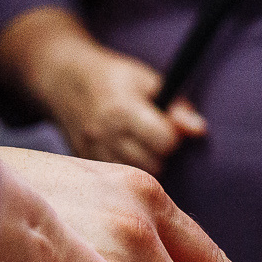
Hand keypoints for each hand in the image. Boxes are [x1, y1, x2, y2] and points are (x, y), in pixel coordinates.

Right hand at [43, 42, 206, 175]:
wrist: (62, 80)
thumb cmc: (113, 78)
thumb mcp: (147, 81)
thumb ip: (176, 106)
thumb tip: (199, 130)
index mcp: (122, 110)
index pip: (165, 142)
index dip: (173, 136)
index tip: (166, 126)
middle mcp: (104, 135)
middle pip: (153, 166)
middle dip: (160, 154)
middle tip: (152, 138)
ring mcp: (90, 153)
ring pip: (134, 180)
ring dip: (143, 167)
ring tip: (136, 146)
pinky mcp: (83, 165)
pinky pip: (114, 183)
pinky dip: (123, 172)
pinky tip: (120, 154)